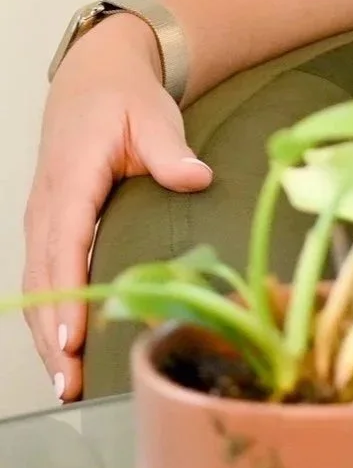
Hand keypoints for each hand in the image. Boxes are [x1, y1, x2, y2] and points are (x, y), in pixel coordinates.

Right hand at [22, 14, 212, 401]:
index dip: (67, 295)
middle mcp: (48, 207)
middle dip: (53, 335)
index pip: (65, 244)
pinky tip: (66, 354)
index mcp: (72, 180)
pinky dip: (50, 318)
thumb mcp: (153, 116)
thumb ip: (171, 150)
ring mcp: (44, 221)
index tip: (74, 338)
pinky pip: (46, 281)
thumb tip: (197, 178)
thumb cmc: (126, 101)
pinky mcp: (51, 230)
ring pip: (40, 288)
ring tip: (67, 386)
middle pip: (45, 281)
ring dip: (48, 337)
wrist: (96, 81)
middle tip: (71, 383)